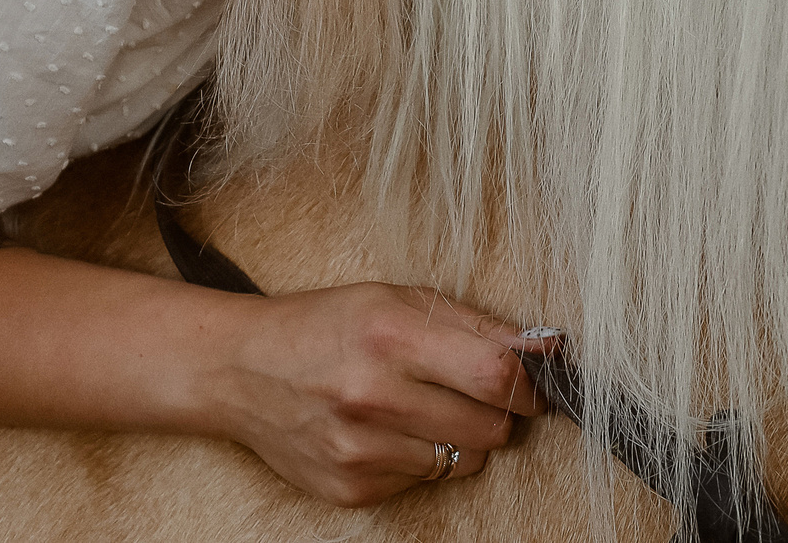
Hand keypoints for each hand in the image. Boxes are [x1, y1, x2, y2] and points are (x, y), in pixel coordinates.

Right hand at [204, 283, 553, 506]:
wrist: (240, 369)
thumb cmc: (323, 325)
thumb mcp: (394, 299)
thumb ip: (475, 324)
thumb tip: (547, 348)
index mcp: (390, 335)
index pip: (496, 375)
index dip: (529, 384)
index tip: (533, 383)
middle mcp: (374, 395)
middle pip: (490, 428)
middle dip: (497, 413)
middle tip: (471, 392)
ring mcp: (360, 449)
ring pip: (463, 460)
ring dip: (459, 437)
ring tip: (419, 407)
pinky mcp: (352, 487)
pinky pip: (424, 481)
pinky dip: (418, 458)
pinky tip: (384, 430)